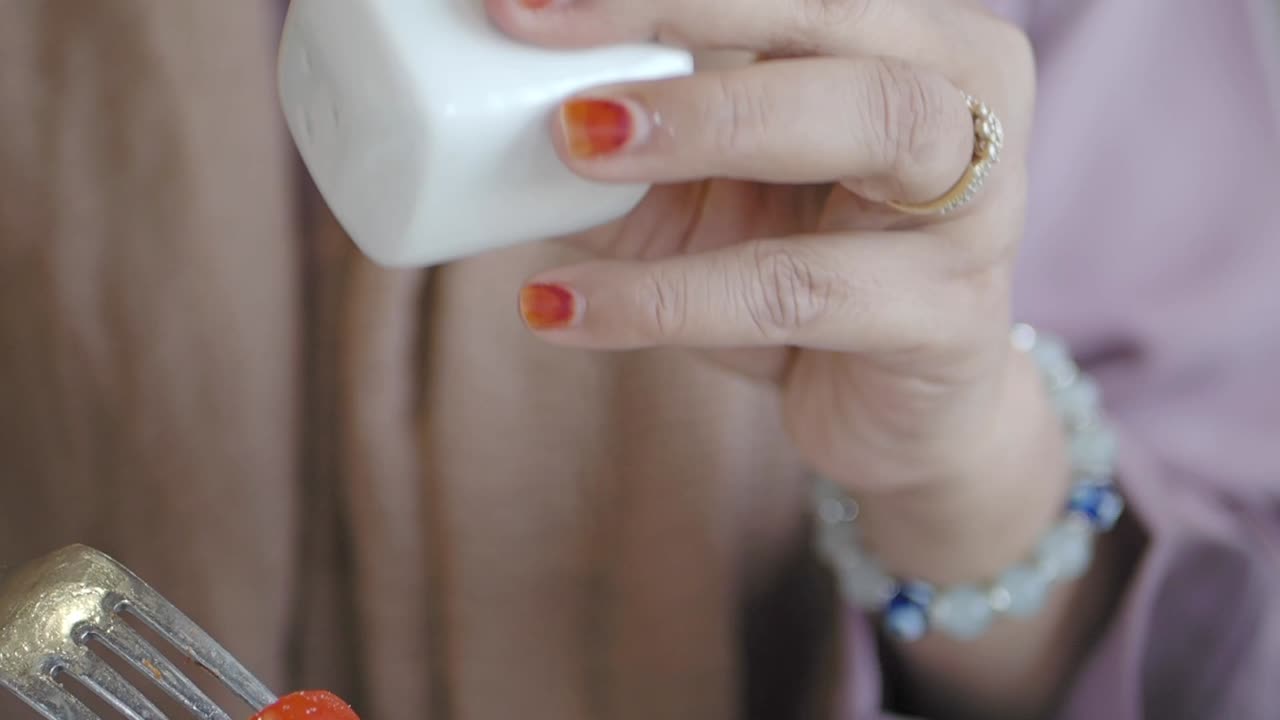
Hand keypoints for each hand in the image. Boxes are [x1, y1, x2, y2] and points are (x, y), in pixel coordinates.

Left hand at [489, 2, 1116, 714]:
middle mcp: (964, 93)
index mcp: (907, 30)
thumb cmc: (801, 268)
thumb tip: (479, 103)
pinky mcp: (948, 317)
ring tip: (575, 145)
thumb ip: (626, 138)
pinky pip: (801, 292)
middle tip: (538, 29)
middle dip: (687, 6)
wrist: (898, 411)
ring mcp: (979, 206)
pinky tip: (562, 308)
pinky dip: (670, 298)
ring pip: (868, 122)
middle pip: (840, 9)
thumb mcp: (702, 191)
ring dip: (709, 123)